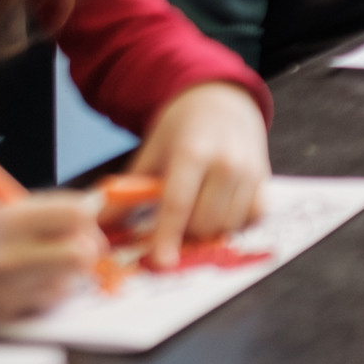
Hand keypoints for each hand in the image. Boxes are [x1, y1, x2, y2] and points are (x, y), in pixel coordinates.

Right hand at [0, 192, 102, 319]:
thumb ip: (43, 211)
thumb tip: (89, 213)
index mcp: (8, 221)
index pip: (75, 215)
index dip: (86, 213)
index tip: (83, 215)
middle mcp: (9, 258)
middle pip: (80, 254)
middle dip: (86, 245)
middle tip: (78, 240)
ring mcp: (6, 291)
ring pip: (68, 282)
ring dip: (66, 271)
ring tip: (44, 259)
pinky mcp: (2, 315)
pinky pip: (46, 303)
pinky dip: (47, 290)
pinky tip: (29, 279)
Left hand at [130, 82, 270, 268]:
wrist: (223, 103)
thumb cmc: (183, 129)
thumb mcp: (152, 151)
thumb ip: (128, 190)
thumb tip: (99, 223)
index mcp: (192, 152)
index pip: (178, 204)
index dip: (167, 236)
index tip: (159, 261)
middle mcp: (226, 163)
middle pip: (204, 221)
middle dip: (185, 234)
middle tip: (174, 225)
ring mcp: (250, 172)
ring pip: (228, 225)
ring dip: (208, 231)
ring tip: (195, 215)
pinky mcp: (265, 180)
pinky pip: (252, 218)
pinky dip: (235, 223)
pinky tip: (221, 210)